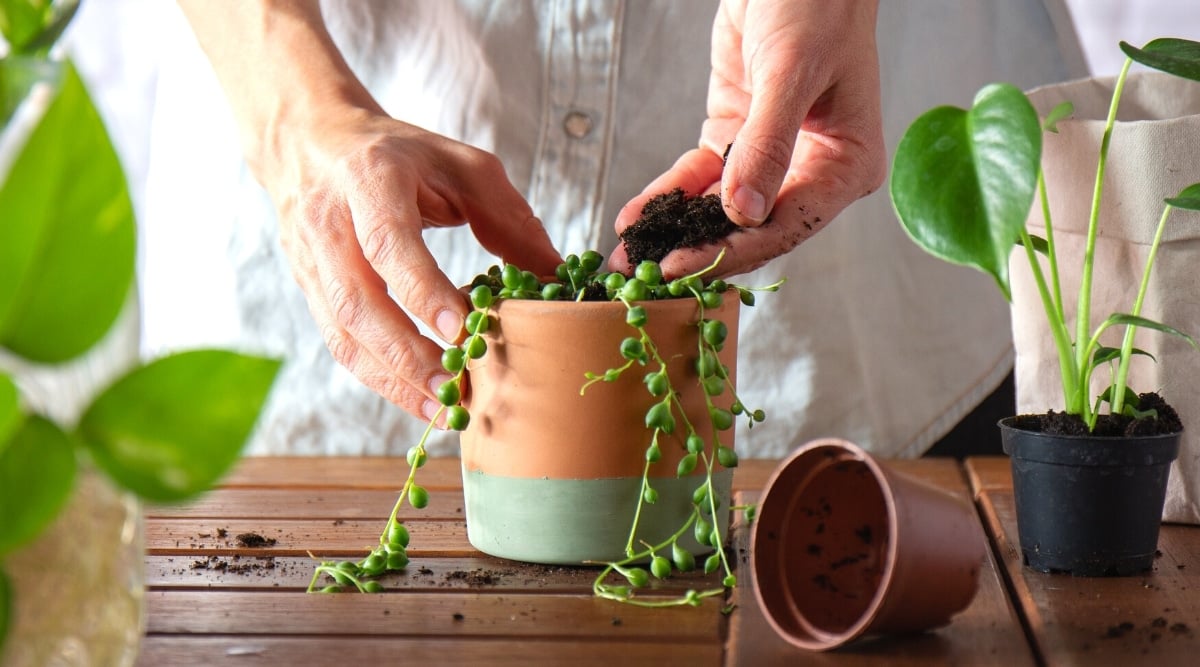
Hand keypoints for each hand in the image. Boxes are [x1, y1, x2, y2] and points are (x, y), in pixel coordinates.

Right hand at [272, 107, 561, 419]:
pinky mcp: (308, 289)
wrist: (312, 140)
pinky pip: (340, 343)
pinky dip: (379, 377)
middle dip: (406, 353)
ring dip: (391, 378)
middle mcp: (329, 222)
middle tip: (453, 387)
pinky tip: (417, 397)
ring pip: (342, 333)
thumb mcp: (461, 165)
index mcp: (369, 178)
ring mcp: (311, 260)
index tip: (460, 330)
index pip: (389, 242)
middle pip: (357, 300)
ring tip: (440, 407)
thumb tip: (553, 276)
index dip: (421, 289)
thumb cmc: (400, 154)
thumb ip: (507, 217)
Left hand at [611, 0, 885, 277]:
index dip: (732, 249)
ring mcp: (770, 159)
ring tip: (629, 257)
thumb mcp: (792, 71)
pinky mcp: (735, 139)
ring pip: (719, 209)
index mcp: (846, 166)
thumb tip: (743, 212)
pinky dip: (667, 197)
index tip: (683, 266)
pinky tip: (636, 218)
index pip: (787, 224)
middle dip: (697, 251)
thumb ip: (767, 144)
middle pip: (751, 228)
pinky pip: (698, 178)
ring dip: (674, 232)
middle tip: (644, 279)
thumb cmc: (814, 4)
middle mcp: (811, 171)